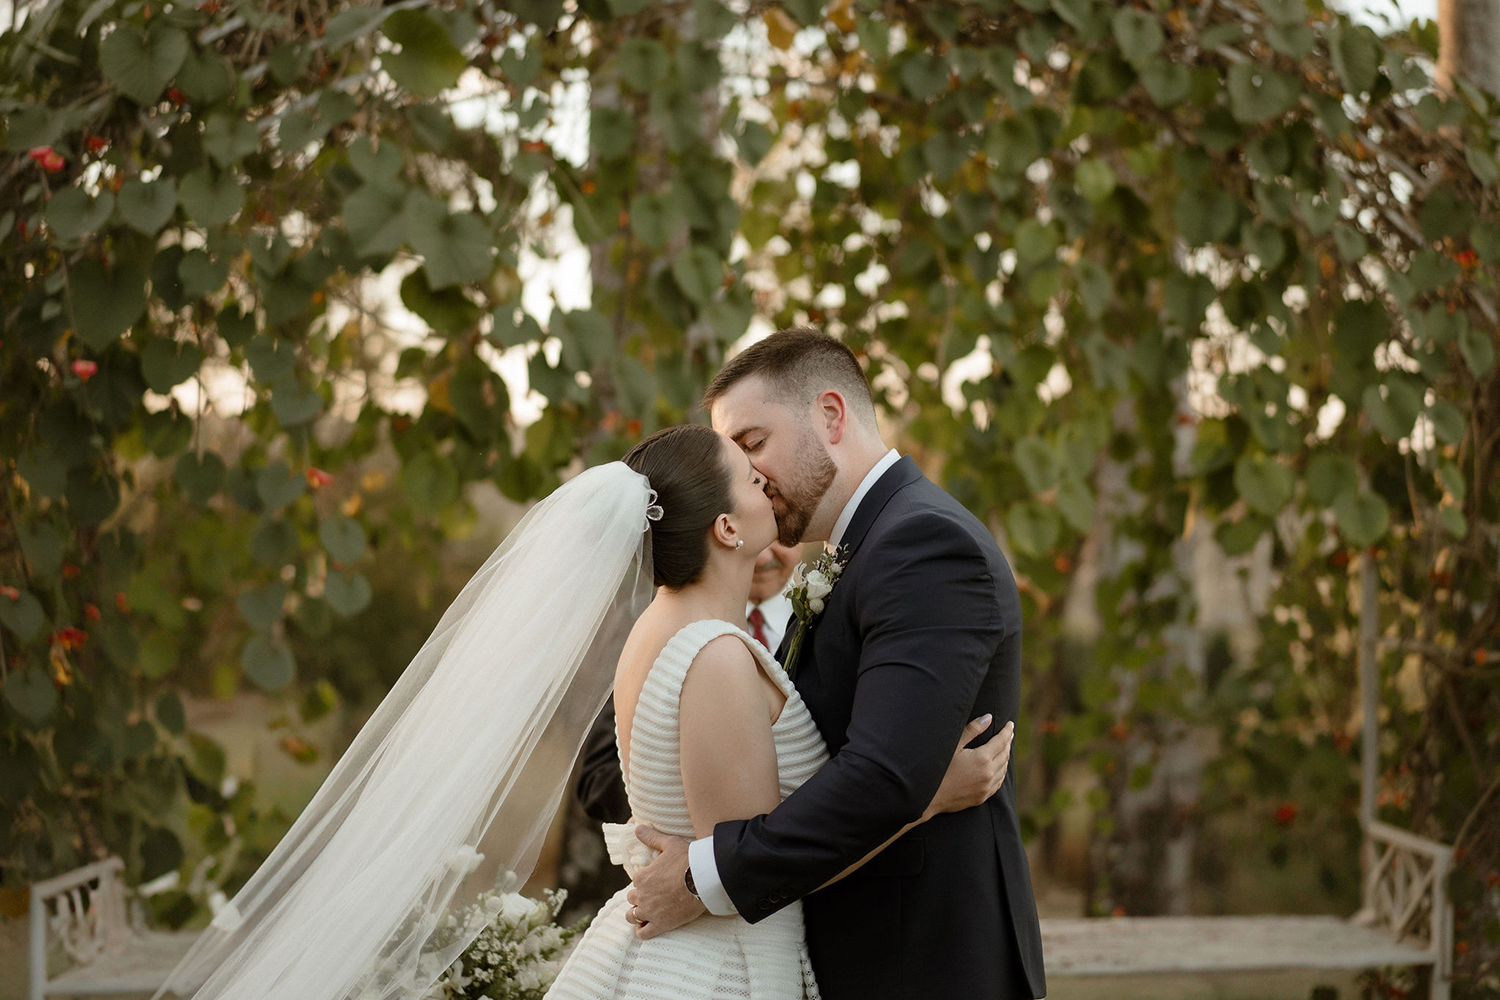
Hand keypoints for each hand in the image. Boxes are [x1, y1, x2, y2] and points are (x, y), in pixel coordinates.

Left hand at [625, 825, 704, 939]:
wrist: (704, 880)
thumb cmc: (688, 859)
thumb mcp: (669, 843)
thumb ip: (652, 837)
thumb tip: (637, 827)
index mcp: (642, 876)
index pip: (636, 881)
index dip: (645, 881)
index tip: (656, 881)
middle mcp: (641, 895)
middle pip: (633, 899)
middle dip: (641, 897)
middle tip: (655, 896)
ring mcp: (650, 911)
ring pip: (632, 916)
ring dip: (638, 914)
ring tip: (648, 912)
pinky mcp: (660, 925)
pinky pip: (643, 933)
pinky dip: (642, 931)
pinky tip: (648, 927)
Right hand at [926, 716, 1013, 818]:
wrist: (928, 797)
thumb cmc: (937, 768)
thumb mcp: (953, 745)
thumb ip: (972, 730)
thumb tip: (988, 718)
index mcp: (982, 758)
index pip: (1001, 741)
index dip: (1006, 731)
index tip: (1010, 724)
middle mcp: (987, 774)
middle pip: (1004, 755)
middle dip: (1008, 742)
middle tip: (1009, 733)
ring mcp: (986, 787)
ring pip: (1003, 769)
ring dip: (1006, 757)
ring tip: (1005, 748)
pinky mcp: (982, 797)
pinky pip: (998, 782)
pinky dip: (1001, 772)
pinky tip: (999, 768)